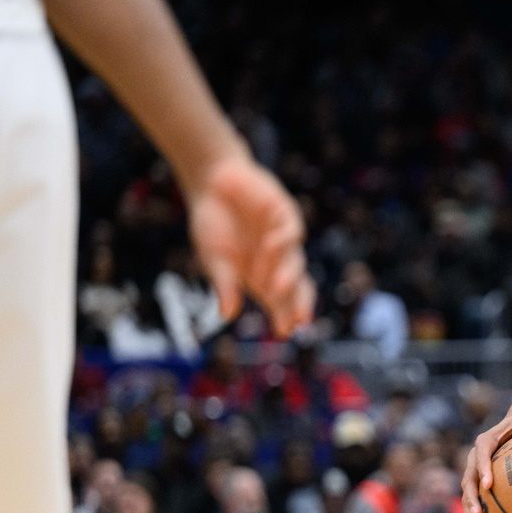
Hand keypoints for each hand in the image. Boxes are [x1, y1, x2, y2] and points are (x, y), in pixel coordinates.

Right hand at [187, 153, 314, 336]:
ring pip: (295, 263)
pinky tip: (271, 244)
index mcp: (262, 276)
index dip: (284, 316)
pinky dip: (283, 240)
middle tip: (297, 320)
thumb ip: (224, 284)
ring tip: (276, 288)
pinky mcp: (287, 215)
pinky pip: (292, 232)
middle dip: (298, 304)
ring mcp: (284, 239)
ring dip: (287, 276)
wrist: (213, 181)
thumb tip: (228, 315)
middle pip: (297, 288)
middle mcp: (278, 262)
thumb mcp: (214, 257)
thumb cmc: (213, 223)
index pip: (279, 302)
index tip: (283, 331)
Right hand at [461, 403, 511, 512]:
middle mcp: (475, 459)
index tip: (488, 485)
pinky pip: (477, 503)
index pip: (481, 456)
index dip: (482, 470)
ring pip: (468, 497)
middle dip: (472, 500)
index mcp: (485, 442)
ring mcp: (475, 474)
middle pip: (468, 481)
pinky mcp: (480, 485)